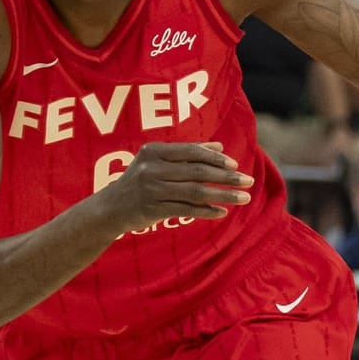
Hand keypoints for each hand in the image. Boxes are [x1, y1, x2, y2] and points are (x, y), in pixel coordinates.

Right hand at [93, 142, 253, 234]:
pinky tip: (222, 212)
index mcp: (154, 151)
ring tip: (244, 197)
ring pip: (195, 191)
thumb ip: (188, 153)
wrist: (110, 208)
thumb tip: (220, 148)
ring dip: (223, 195)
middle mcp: (152, 168)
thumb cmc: (139, 181)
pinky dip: (206, 211)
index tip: (235, 164)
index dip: (215, 158)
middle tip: (248, 180)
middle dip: (226, 176)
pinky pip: (186, 209)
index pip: (191, 151)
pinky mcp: (152, 210)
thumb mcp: (158, 162)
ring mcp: (152, 189)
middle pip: (197, 171)